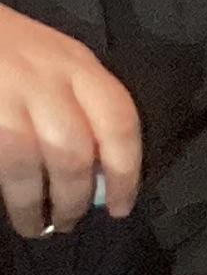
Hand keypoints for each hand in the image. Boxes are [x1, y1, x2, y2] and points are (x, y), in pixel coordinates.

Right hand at [0, 4, 141, 239]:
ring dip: (35, 204)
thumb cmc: (15, 48)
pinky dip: (10, 190)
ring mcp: (7, 94)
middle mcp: (46, 78)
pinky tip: (14, 207)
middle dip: (75, 197)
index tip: (122, 208)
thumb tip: (105, 173)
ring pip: (29, 162)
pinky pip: (2, 161)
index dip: (126, 173)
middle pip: (73, 151)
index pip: (120, 122)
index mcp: (79, 66)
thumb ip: (84, 107)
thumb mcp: (60, 63)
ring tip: (37, 227)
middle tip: (71, 222)